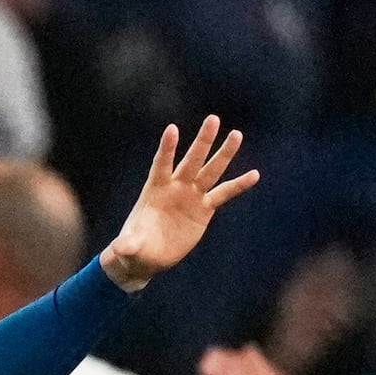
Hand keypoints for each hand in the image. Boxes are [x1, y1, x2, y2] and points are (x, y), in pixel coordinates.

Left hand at [98, 117, 258, 288]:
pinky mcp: (204, 208)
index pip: (161, 165)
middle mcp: (175, 187)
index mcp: (155, 190)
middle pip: (191, 161)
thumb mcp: (129, 247)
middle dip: (202, 141)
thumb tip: (121, 248)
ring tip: (236, 134)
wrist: (147, 255)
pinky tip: (254, 174)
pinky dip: (238, 185)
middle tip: (213, 119)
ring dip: (224, 154)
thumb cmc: (133, 247)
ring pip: (210, 171)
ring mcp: (191, 196)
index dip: (167, 149)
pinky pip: (224, 193)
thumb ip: (127, 244)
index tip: (172, 129)